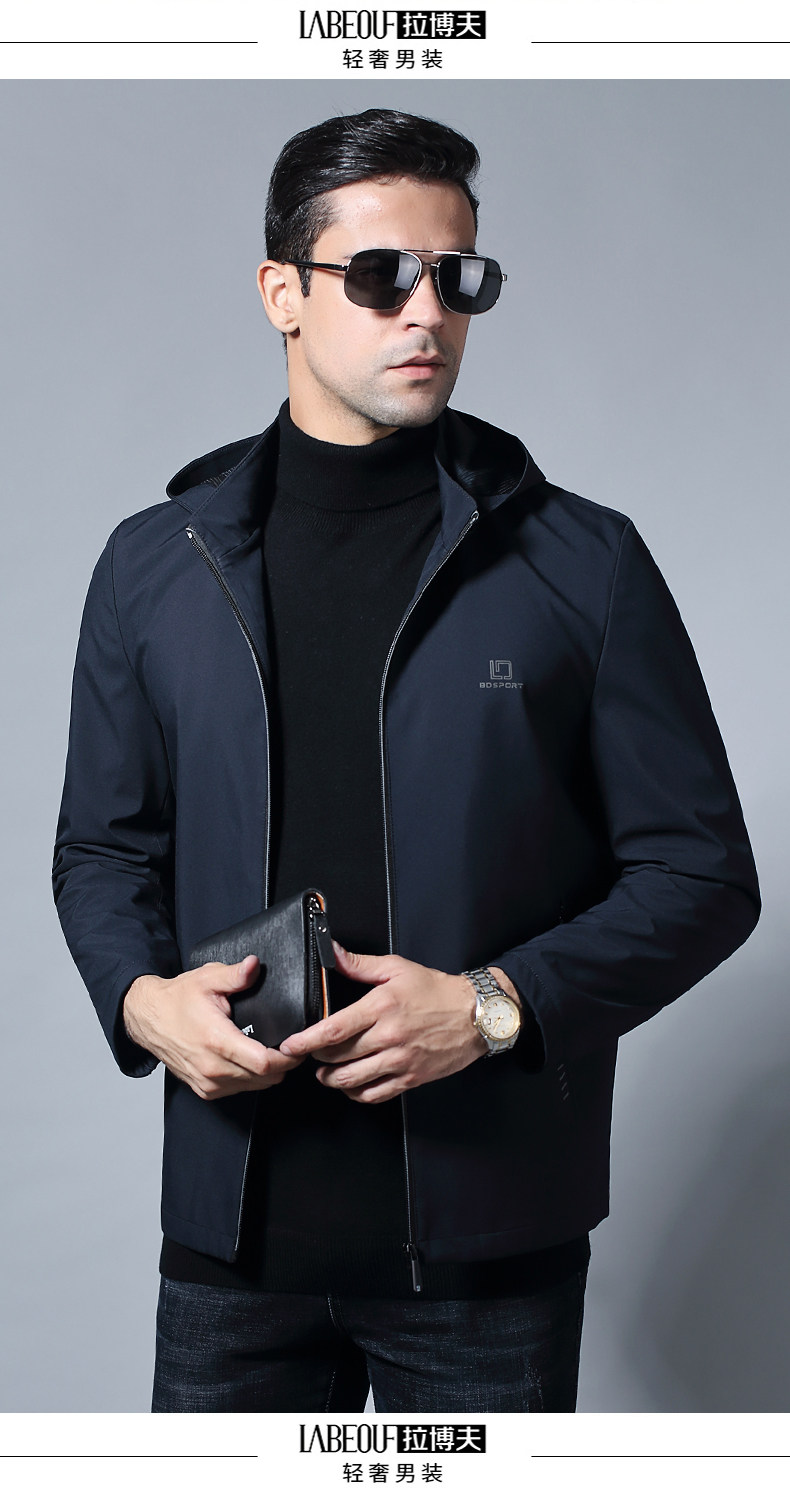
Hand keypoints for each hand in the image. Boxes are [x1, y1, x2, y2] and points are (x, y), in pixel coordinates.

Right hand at [123, 957, 304, 1100]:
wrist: (148, 1019)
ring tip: (273, 1053)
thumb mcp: (206, 979)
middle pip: (264, 1079)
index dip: (287, 1057)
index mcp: (217, 1040)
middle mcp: (212, 1067)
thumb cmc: (176, 1000)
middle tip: (289, 1047)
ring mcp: (207, 1082)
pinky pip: (237, 1091)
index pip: (264, 1063)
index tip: (296, 1046)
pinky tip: (251, 1062)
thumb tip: (254, 965)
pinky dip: (250, 1080)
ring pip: (253, 1087)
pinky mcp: (203, 1089)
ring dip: (268, 1074)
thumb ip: (234, 975)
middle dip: (283, 1065)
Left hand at [279, 944, 502, 1103]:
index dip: (306, 1041)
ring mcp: (400, 1060)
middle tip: (308, 1054)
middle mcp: (389, 1037)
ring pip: (353, 1081)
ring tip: (325, 1072)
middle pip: (338, 1057)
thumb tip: (332, 953)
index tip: (290, 1045)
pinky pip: (375, 1095)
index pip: (334, 1030)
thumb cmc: (437, 991)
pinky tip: (352, 1085)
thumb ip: (359, 964)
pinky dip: (357, 1093)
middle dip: (316, 1058)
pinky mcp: (411, 1078)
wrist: (476, 1015)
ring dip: (332, 1079)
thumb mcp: (397, 968)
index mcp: (381, 1007)